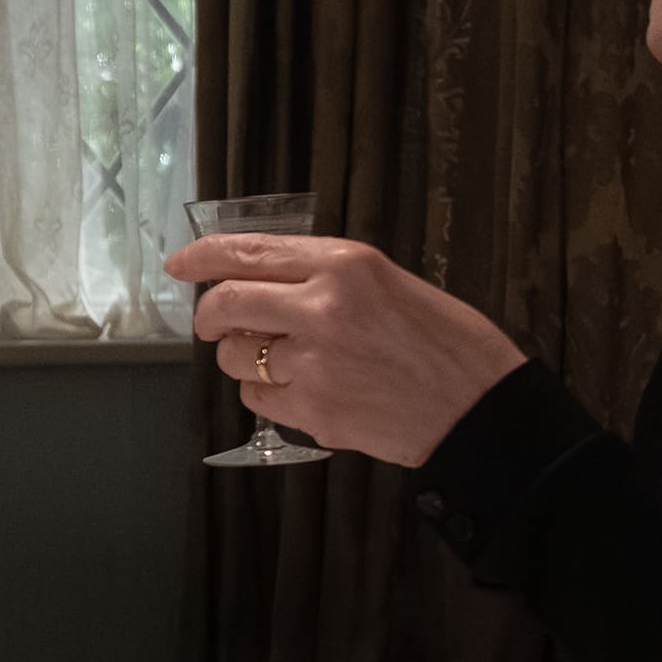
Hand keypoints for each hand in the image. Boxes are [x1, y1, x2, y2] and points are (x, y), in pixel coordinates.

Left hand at [162, 234, 527, 467]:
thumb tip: (260, 280)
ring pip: (237, 358)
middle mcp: (322, 308)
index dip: (203, 257)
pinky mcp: (314, 411)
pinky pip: (259, 399)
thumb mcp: (389, 282)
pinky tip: (307, 391)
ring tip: (286, 362)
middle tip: (213, 325)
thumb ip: (325, 277)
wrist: (481, 408)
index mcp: (345, 265)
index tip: (180, 263)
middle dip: (209, 316)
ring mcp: (315, 364)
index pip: (248, 251)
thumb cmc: (445, 343)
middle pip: (226, 304)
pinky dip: (269, 396)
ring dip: (244, 360)